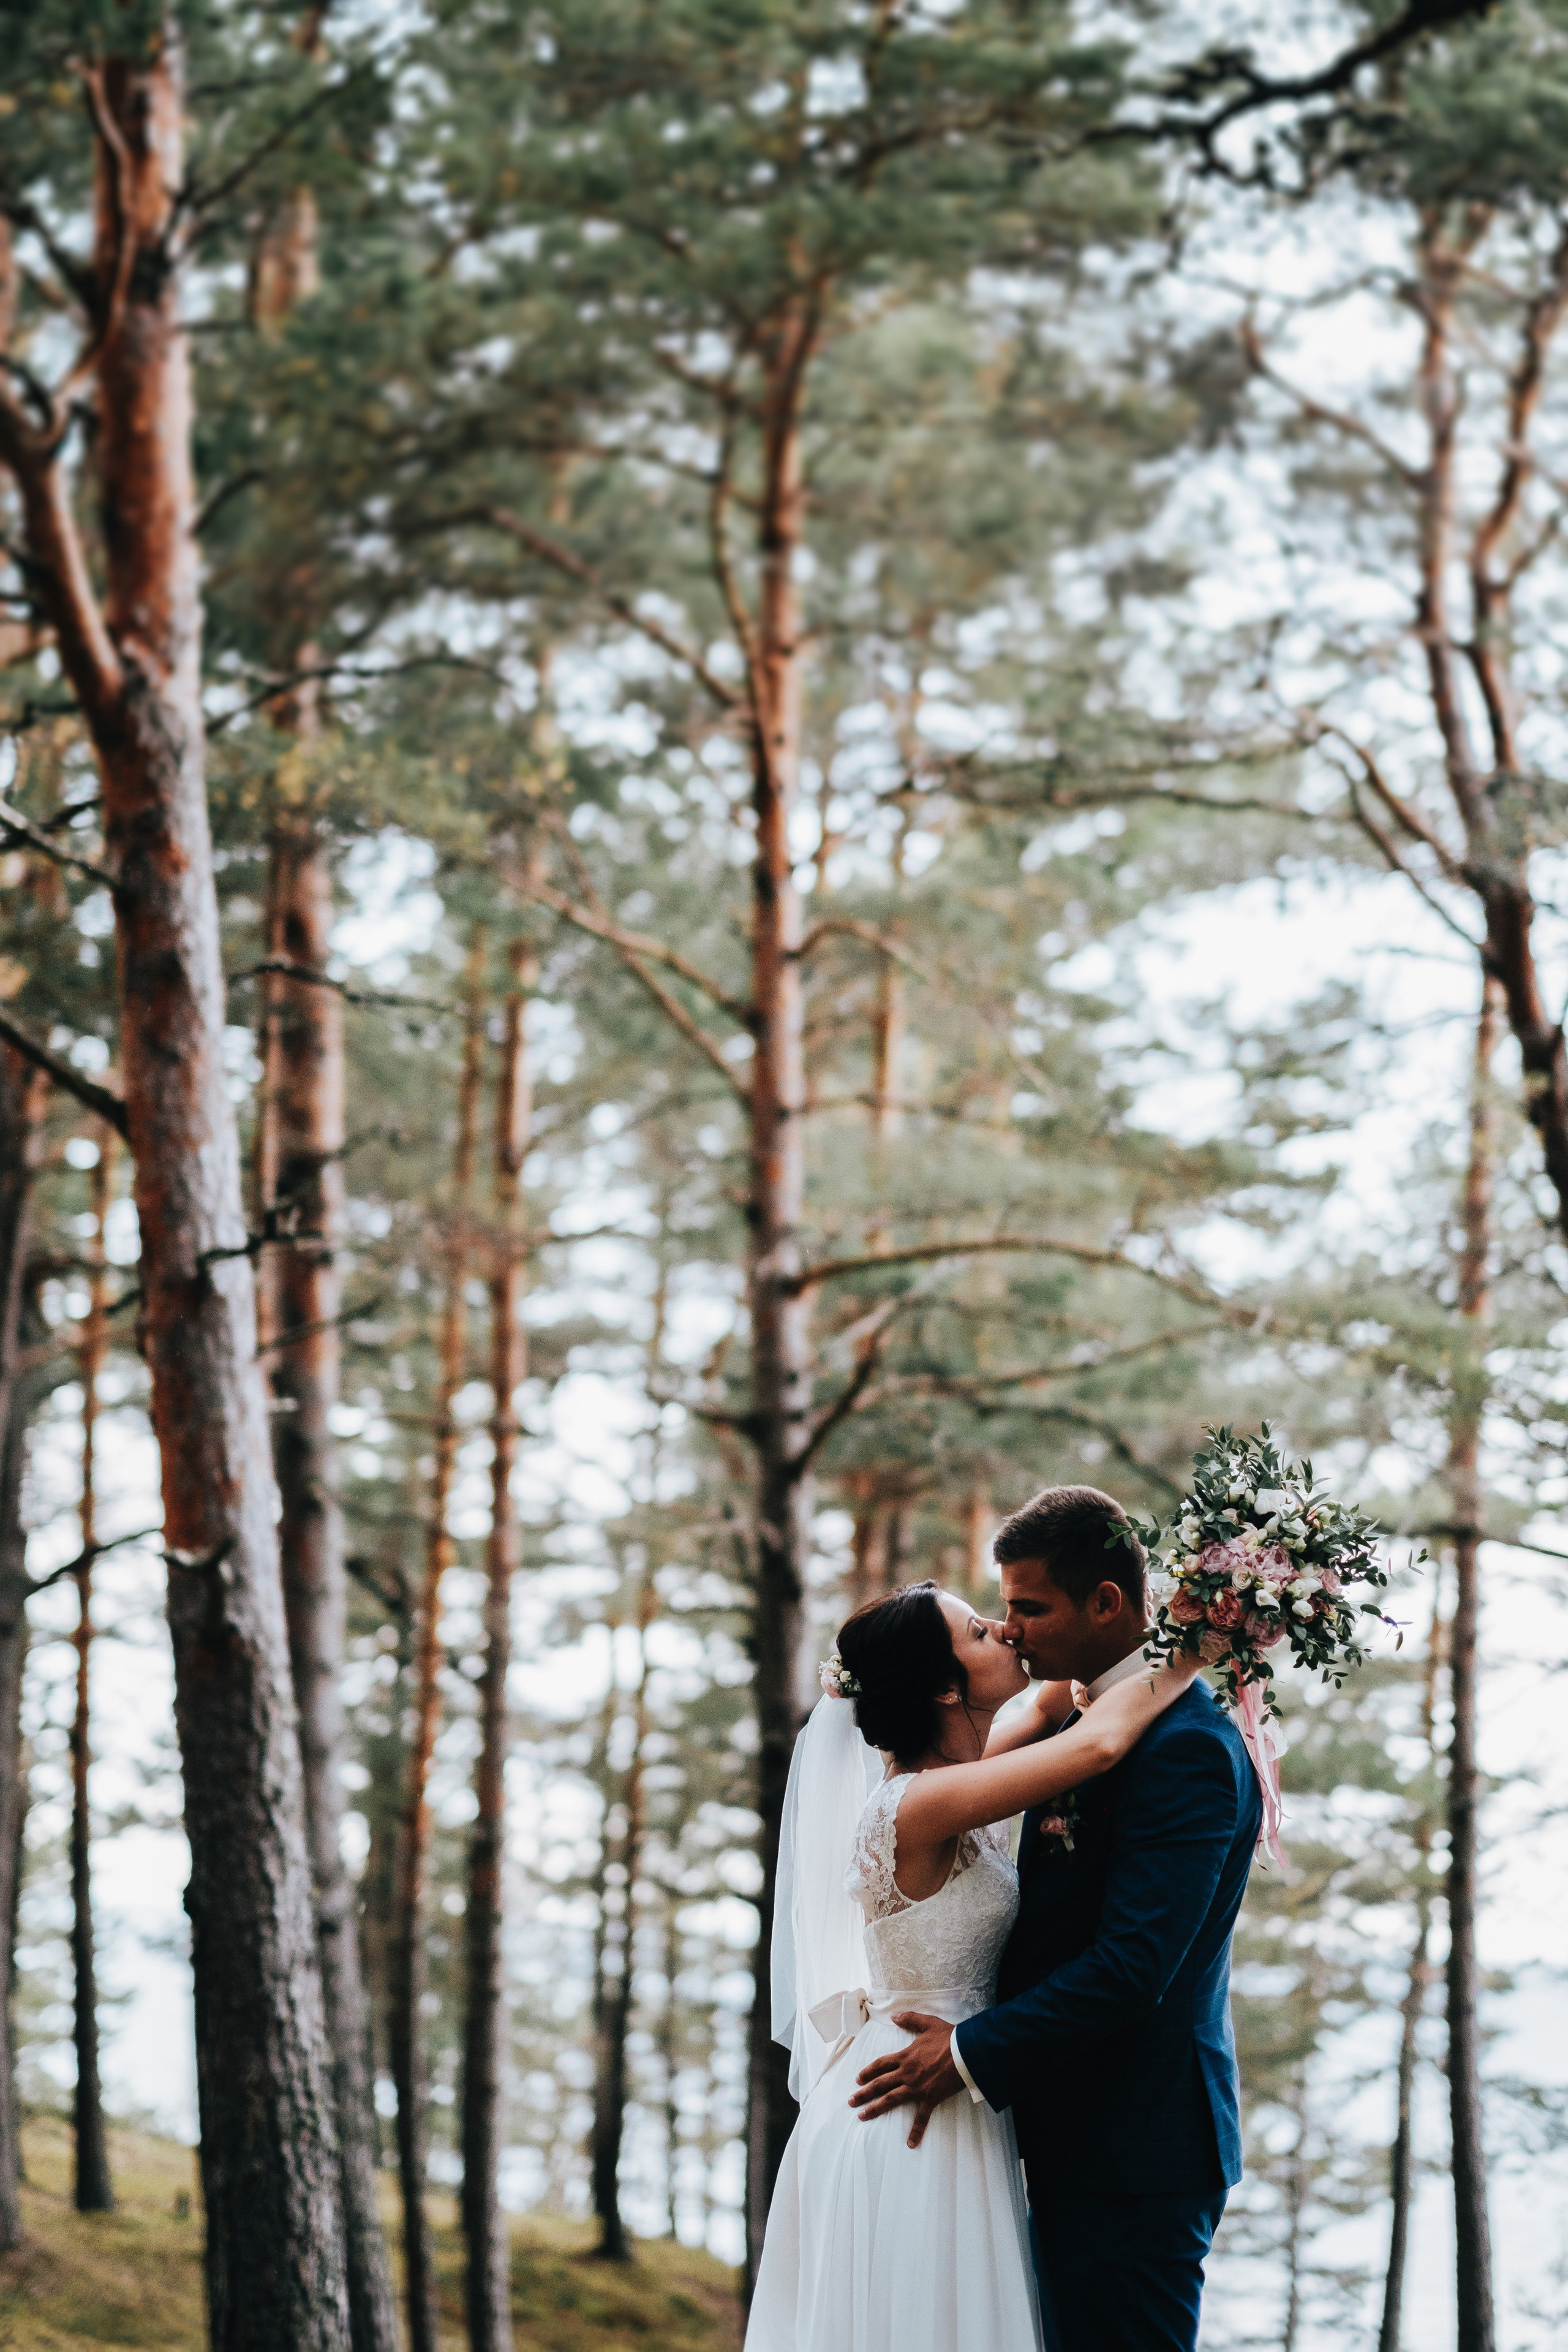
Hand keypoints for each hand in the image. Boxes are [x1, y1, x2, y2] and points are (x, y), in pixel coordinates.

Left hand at [848, 2012, 962, 2148]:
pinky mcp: (930, 2098)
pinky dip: (916, 2131)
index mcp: (905, 2056)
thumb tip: (893, 2015)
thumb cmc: (948, 2037)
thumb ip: (909, 2019)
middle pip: (880, 2083)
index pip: (881, 2064)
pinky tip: (910, 2144)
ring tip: (862, 2117)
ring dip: (876, 2108)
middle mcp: (907, 2073)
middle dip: (864, 2093)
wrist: (966, 2052)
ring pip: (892, 2099)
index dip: (868, 2071)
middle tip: (851, 2101)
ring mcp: (917, 2087)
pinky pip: (921, 2117)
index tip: (858, 2079)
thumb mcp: (928, 2023)